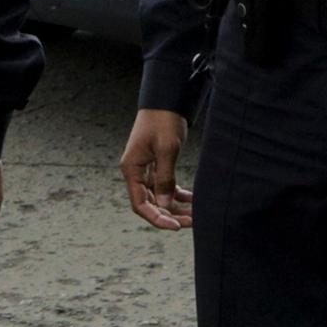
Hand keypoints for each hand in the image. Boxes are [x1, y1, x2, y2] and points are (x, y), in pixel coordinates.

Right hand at [117, 110, 192, 230]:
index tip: (176, 226)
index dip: (157, 218)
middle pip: (150, 203)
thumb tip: (165, 205)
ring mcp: (145, 169)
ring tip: (195, 214)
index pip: (140, 204)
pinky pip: (165, 186)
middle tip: (192, 222)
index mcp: (131, 169)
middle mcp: (135, 172)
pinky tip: (193, 200)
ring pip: (159, 196)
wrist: (166, 100)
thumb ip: (165, 179)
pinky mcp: (156, 164)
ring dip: (175, 207)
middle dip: (170, 215)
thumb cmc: (163, 121)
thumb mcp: (166, 150)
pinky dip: (178, 194)